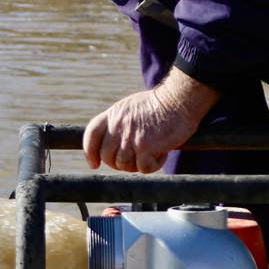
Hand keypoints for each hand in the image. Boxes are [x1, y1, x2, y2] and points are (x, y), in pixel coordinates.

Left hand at [84, 68, 220, 173]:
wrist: (179, 100)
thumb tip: (113, 142)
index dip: (90, 152)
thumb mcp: (131, 107)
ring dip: (136, 165)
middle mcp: (118, 126)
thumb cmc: (160, 104)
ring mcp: (130, 137)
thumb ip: (120, 122)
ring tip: (150, 156)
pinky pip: (143, 168)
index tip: (95, 164)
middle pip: (106, 155)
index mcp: (113, 114)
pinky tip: (161, 155)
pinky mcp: (145, 147)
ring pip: (123, 164)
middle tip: (135, 161)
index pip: (92, 135)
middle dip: (117, 163)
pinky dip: (153, 166)